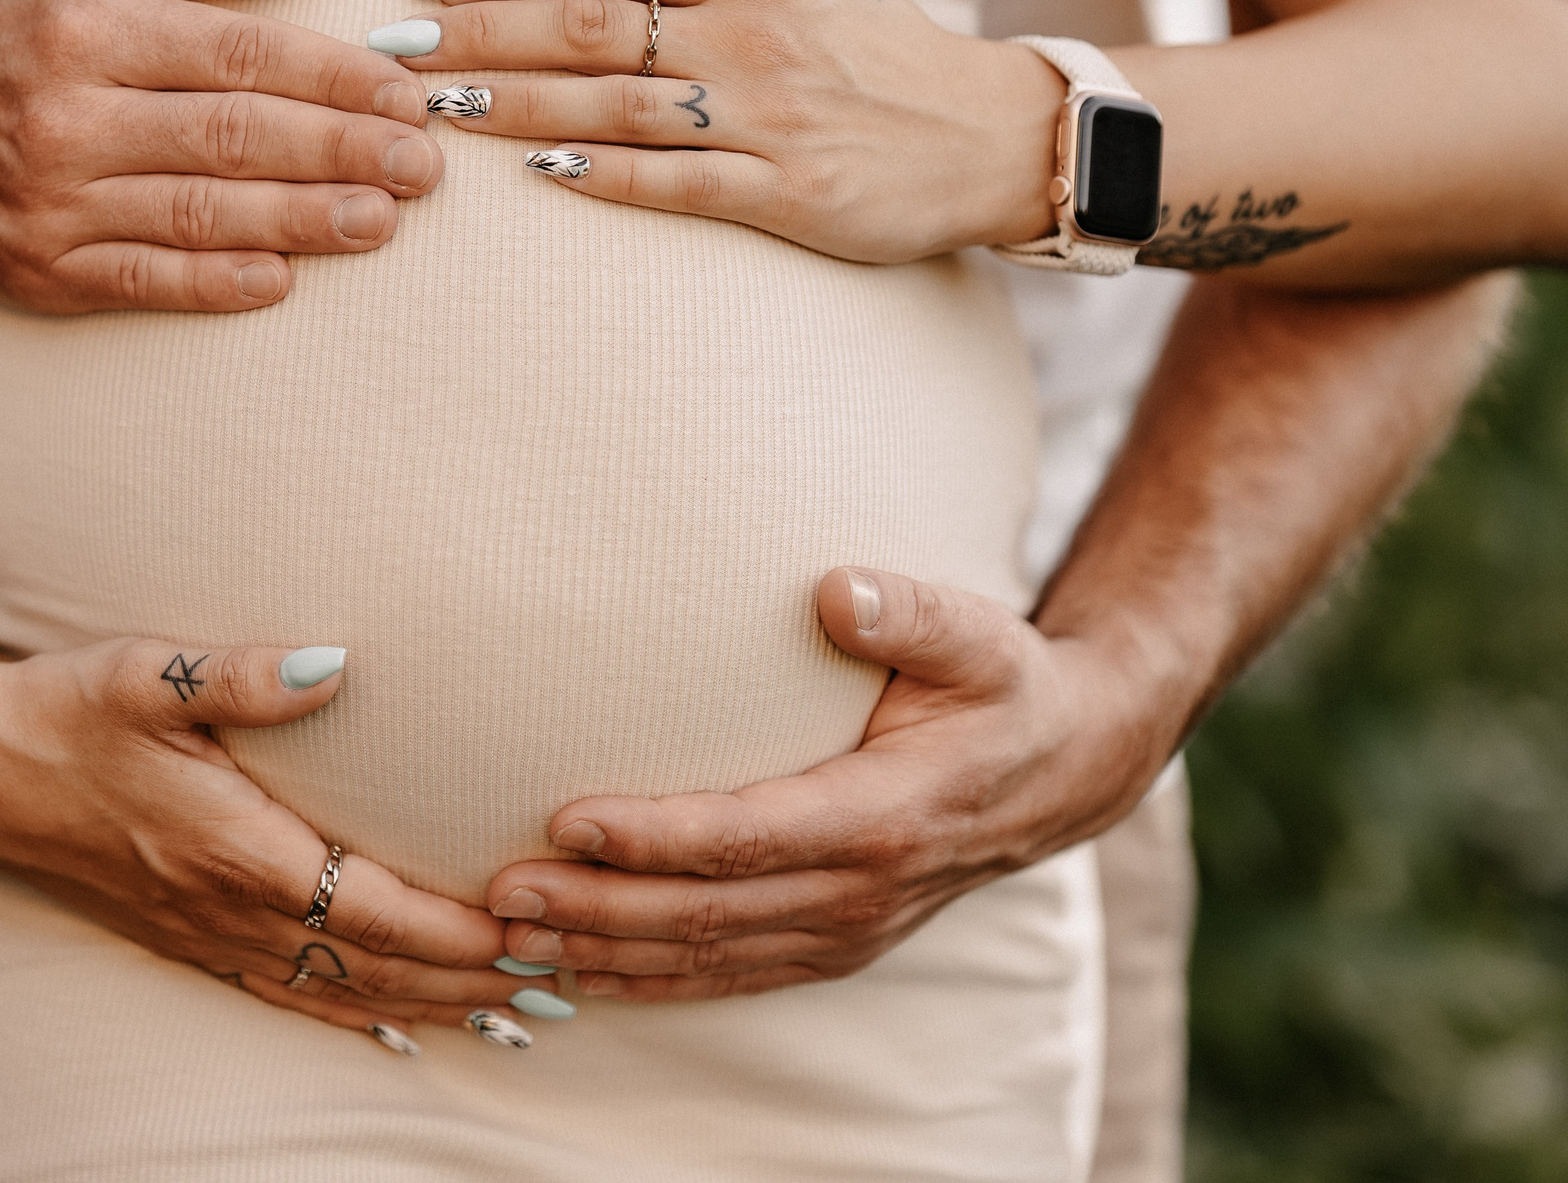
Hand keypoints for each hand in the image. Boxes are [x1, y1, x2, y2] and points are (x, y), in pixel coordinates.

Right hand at [0, 0, 443, 312]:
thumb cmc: (26, 2)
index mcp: (85, 29)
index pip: (238, 57)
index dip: (332, 80)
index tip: (405, 95)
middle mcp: (64, 119)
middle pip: (231, 140)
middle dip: (339, 154)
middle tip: (422, 166)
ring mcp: (48, 204)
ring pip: (199, 216)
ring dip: (300, 222)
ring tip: (381, 220)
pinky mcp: (38, 270)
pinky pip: (144, 282)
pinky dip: (218, 286)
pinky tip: (286, 279)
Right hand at [0, 635, 540, 1037]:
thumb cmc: (68, 708)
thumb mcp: (150, 672)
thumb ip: (245, 676)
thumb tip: (335, 661)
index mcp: (236, 848)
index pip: (372, 910)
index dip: (456, 933)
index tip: (530, 935)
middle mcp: (229, 906)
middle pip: (374, 968)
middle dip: (471, 980)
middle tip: (562, 983)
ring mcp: (208, 931)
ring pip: (339, 994)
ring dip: (431, 1005)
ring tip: (516, 1015)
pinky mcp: (189, 936)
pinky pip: (288, 995)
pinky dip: (357, 1018)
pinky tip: (400, 1029)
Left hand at [403, 0, 1065, 262]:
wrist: (994, 136)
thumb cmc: (892, 44)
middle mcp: (749, 35)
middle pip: (587, 24)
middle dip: (480, 36)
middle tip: (397, 51)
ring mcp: (766, 117)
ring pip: (614, 103)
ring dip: (513, 105)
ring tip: (434, 111)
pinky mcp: (788, 194)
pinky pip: (677, 183)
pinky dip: (603, 176)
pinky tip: (536, 175)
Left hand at [477, 567, 1178, 1000]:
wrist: (1065, 771)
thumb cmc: (1003, 688)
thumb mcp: (978, 635)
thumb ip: (909, 611)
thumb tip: (835, 587)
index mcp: (886, 816)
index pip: (749, 836)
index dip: (656, 837)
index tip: (569, 820)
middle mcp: (860, 890)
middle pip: (708, 913)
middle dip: (599, 909)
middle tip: (502, 891)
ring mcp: (845, 930)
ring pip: (706, 958)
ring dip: (606, 954)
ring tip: (509, 939)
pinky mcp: (830, 945)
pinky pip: (726, 977)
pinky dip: (647, 981)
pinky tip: (575, 975)